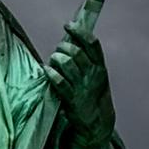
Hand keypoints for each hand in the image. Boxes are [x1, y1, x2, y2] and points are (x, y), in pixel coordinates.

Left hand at [45, 20, 114, 148]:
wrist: (97, 122)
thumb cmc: (92, 95)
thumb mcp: (96, 76)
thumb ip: (87, 59)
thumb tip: (71, 39)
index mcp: (100, 67)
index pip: (92, 43)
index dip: (79, 31)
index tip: (68, 25)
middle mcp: (93, 75)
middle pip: (76, 52)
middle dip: (63, 47)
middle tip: (58, 50)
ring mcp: (82, 87)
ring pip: (67, 64)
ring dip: (56, 58)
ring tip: (53, 61)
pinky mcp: (71, 99)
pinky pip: (59, 82)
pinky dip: (51, 73)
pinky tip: (47, 71)